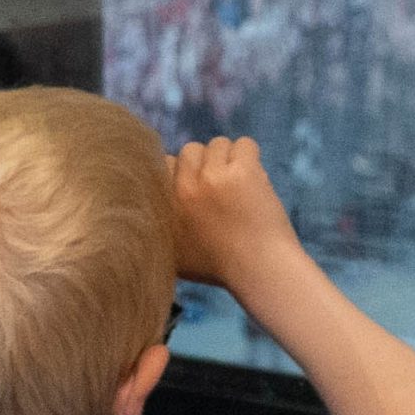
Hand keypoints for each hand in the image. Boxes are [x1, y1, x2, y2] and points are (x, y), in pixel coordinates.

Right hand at [167, 136, 301, 294]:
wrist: (258, 270)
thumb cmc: (219, 268)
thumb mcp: (173, 255)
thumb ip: (161, 230)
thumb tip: (156, 209)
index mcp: (166, 204)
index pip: (162, 164)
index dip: (180, 172)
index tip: (194, 186)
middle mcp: (184, 187)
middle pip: (190, 150)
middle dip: (205, 164)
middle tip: (220, 186)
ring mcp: (213, 176)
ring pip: (218, 144)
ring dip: (229, 160)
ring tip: (239, 183)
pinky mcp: (242, 171)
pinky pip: (244, 144)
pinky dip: (250, 158)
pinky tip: (253, 178)